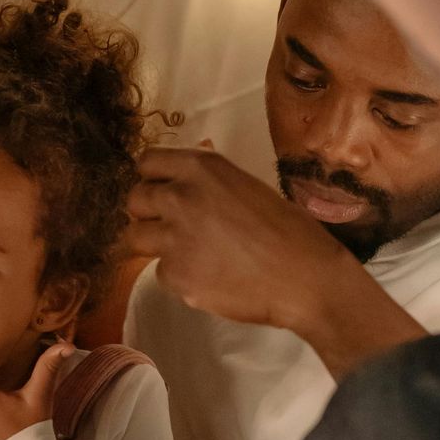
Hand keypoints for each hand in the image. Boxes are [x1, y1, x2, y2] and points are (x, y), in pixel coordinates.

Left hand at [128, 148, 356, 332]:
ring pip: (135, 238)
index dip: (153, 178)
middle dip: (149, 213)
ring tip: (190, 253)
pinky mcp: (175, 275)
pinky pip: (161, 272)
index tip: (163, 190)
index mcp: (201, 167)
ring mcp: (173, 238)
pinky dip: (179, 276)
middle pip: (134, 199)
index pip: (147, 161)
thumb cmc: (289, 231)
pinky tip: (210, 276)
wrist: (305, 278)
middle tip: (175, 227)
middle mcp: (180, 196)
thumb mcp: (247, 186)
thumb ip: (209, 181)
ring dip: (155, 245)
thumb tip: (186, 173)